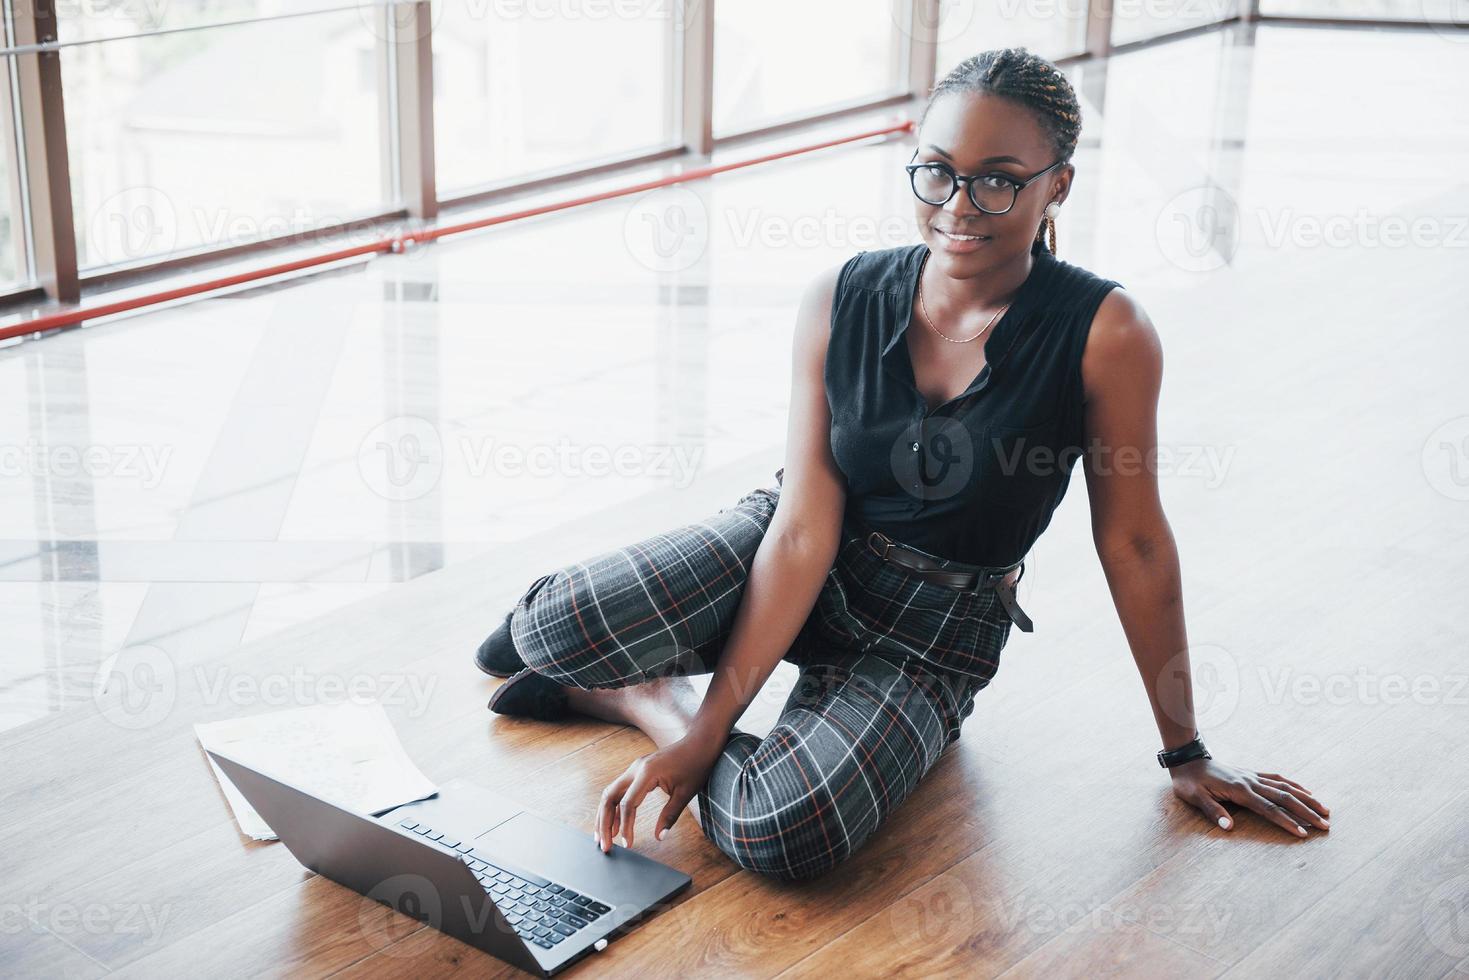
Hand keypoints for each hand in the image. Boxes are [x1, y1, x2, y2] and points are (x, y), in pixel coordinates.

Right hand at [594, 733, 722, 852]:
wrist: (699, 743)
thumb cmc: (695, 765)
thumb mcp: (685, 793)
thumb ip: (670, 816)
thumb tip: (660, 837)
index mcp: (647, 773)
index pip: (628, 804)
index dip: (626, 826)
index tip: (628, 844)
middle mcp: (636, 769)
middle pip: (609, 797)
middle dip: (604, 822)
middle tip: (605, 845)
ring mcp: (635, 768)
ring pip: (610, 793)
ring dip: (605, 815)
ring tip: (603, 837)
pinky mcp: (638, 771)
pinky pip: (620, 790)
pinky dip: (614, 807)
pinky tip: (615, 824)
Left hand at [1169, 758, 1330, 837]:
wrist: (1187, 759)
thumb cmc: (1189, 781)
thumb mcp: (1193, 797)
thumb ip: (1212, 811)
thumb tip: (1229, 827)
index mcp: (1239, 790)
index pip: (1268, 809)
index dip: (1286, 822)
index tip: (1304, 833)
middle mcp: (1250, 782)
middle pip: (1284, 798)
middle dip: (1306, 812)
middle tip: (1326, 825)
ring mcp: (1252, 776)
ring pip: (1286, 787)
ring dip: (1307, 799)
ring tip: (1326, 810)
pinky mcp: (1251, 773)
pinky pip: (1278, 778)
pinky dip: (1294, 785)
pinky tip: (1306, 791)